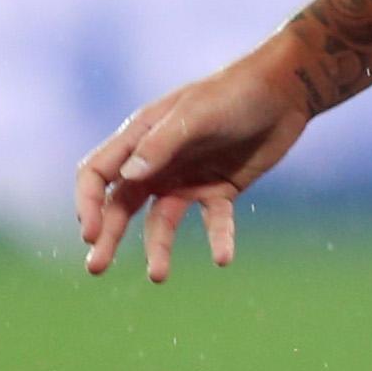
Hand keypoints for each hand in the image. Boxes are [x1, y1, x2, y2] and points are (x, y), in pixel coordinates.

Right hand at [74, 53, 313, 280]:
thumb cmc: (233, 94)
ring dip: (158, 248)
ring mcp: (186, 178)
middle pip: (121, 205)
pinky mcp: (219, 191)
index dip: (88, 204)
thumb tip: (126, 179)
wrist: (283, 93)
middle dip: (107, 236)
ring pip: (161, 222)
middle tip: (95, 268)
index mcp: (139, 137)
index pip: (98, 175)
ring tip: (158, 276)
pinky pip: (213, 222)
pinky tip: (223, 258)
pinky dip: (217, 240)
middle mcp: (156, 162)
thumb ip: (161, 145)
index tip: (90, 234)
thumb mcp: (195, 115)